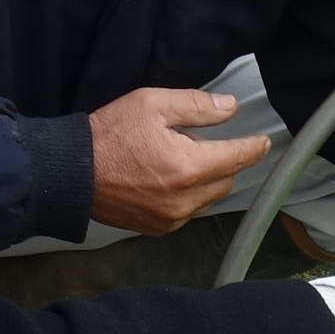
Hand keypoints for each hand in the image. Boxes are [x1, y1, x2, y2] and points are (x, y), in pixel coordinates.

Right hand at [88, 86, 269, 234]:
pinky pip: (187, 213)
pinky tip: (165, 180)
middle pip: (225, 181)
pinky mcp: (157, 229)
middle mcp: (184, 200)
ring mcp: (170, 219)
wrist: (71, 173)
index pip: (236, 158)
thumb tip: (231, 108)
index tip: (263, 142)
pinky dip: (186, 197)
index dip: (253, 148)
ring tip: (177, 160)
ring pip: (207, 199)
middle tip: (195, 142)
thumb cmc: (109, 134)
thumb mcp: (152, 104)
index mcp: (187, 167)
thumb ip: (197, 106)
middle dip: (221, 162)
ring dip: (204, 181)